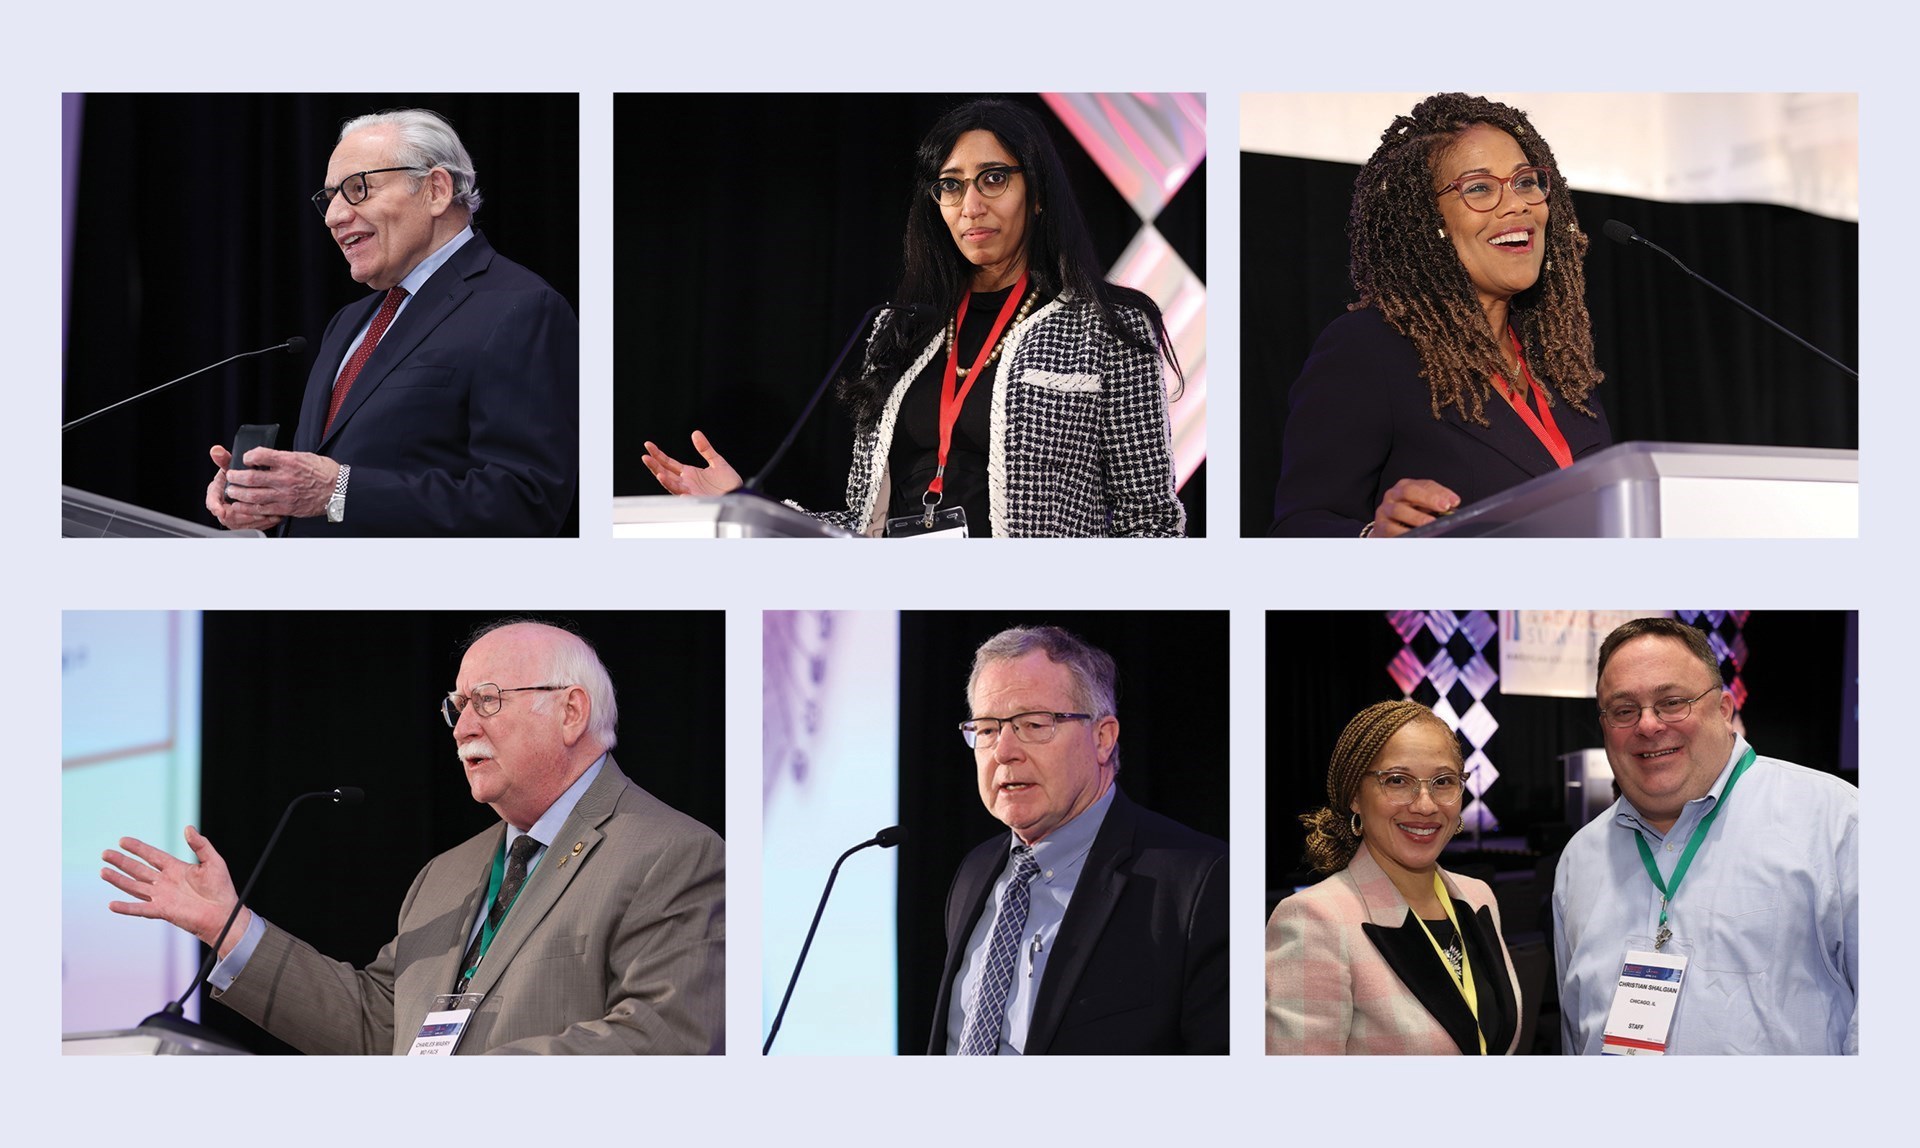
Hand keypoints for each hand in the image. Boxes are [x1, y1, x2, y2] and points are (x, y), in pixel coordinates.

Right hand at [102, 826, 249, 955]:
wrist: (224, 914)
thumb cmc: (221, 888)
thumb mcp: (213, 861)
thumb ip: (200, 845)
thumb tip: (188, 828)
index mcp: (176, 869)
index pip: (152, 855)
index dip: (138, 848)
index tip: (122, 840)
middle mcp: (165, 882)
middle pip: (138, 869)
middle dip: (122, 861)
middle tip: (105, 853)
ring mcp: (162, 897)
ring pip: (134, 886)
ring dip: (118, 880)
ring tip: (103, 871)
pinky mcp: (162, 911)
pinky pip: (140, 909)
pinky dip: (126, 908)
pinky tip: (111, 904)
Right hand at [204, 445, 285, 530]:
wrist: (244, 484)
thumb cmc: (236, 476)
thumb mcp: (231, 466)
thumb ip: (224, 459)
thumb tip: (216, 450)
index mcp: (217, 492)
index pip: (212, 501)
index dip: (215, 506)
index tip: (220, 510)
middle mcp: (223, 506)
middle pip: (229, 516)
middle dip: (243, 515)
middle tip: (257, 513)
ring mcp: (233, 516)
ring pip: (241, 524)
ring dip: (255, 520)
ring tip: (270, 514)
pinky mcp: (244, 523)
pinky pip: (252, 526)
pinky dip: (264, 523)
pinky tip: (274, 517)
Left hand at [221, 446, 339, 519]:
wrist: (339, 490)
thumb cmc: (324, 472)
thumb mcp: (304, 457)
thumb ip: (284, 458)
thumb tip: (265, 457)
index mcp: (289, 461)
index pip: (259, 455)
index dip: (248, 456)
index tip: (245, 458)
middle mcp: (285, 478)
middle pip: (251, 477)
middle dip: (235, 476)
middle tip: (231, 475)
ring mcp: (285, 494)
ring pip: (252, 495)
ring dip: (238, 493)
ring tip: (232, 490)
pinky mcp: (286, 508)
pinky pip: (262, 509)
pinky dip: (248, 507)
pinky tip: (241, 505)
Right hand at [641, 431, 743, 496]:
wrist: (740, 495)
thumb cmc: (728, 483)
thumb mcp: (717, 462)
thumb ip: (706, 449)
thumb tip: (695, 433)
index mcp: (689, 473)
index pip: (669, 463)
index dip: (658, 454)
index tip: (648, 445)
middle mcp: (686, 483)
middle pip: (666, 473)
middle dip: (655, 465)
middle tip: (645, 456)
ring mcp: (691, 492)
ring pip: (673, 485)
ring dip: (664, 479)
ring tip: (658, 472)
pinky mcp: (699, 500)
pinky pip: (687, 497)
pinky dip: (681, 494)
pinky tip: (678, 490)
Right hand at [1370, 479, 1460, 536]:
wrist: (1387, 528)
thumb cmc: (1409, 515)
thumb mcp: (1423, 505)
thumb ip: (1437, 503)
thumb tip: (1453, 505)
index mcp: (1406, 486)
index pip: (1425, 485)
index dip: (1441, 492)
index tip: (1454, 501)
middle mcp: (1393, 495)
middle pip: (1410, 492)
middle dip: (1429, 499)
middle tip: (1444, 506)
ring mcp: (1385, 510)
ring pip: (1399, 510)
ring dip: (1417, 517)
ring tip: (1431, 523)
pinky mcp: (1381, 526)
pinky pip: (1392, 529)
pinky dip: (1405, 532)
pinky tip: (1417, 536)